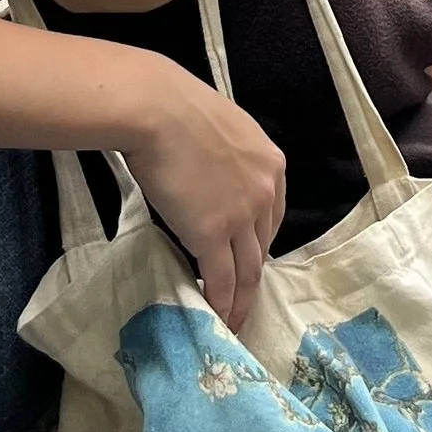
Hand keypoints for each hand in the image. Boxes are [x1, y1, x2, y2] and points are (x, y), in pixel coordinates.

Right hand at [117, 61, 289, 334]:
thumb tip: (211, 173)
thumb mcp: (223, 130)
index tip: (249, 259)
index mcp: (271, 165)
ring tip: (233, 322)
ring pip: (248, 269)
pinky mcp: (212, 234)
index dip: (259, 242)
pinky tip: (216, 316)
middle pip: (263, 246)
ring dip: (241, 300)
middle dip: (254, 277)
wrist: (158, 111)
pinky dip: (220, 301)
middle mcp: (266, 192)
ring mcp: (241, 215)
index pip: (273, 215)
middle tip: (244, 302)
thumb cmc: (179, 109)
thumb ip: (228, 158)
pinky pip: (221, 278)